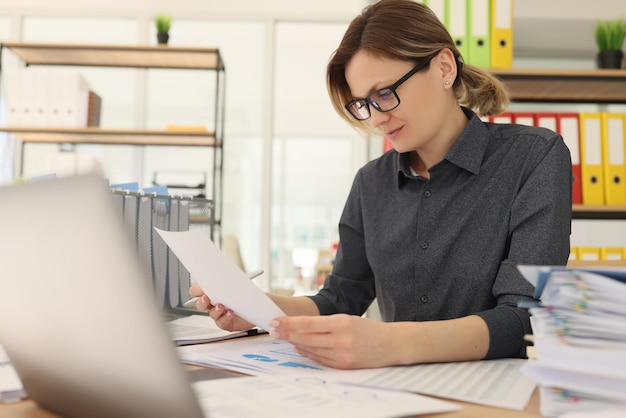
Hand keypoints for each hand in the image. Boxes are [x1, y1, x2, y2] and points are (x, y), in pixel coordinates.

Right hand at [188, 284, 253, 331]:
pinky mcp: (226, 323)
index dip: (196, 290)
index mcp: (212, 292)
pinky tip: (230, 312)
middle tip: (206, 298)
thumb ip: (226, 280)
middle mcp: (213, 304)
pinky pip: (221, 322)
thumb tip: (221, 273)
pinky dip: (225, 317)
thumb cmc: (245, 293)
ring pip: (211, 314)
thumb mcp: (235, 283)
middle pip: (200, 304)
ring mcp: (219, 314)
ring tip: (221, 306)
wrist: (258, 304)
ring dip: (215, 310)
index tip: (200, 288)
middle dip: (202, 301)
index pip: (196, 291)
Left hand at [268, 314, 393, 368]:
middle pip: (306, 338)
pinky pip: (320, 360)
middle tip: (273, 330)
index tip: (275, 321)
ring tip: (284, 337)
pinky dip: (308, 353)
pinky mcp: (344, 366)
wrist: (391, 344)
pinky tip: (301, 347)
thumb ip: (325, 324)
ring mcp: (342, 355)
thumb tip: (300, 328)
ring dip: (296, 344)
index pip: (308, 323)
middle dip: (287, 334)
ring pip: (311, 350)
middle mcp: (341, 340)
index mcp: (342, 323)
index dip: (289, 323)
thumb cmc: (368, 329)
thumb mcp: (348, 319)